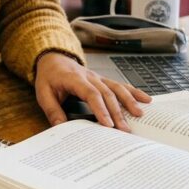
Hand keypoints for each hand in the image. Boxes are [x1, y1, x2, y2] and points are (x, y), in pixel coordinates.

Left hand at [34, 52, 150, 130]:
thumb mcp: (43, 93)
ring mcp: (99, 77)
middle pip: (107, 94)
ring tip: (139, 115)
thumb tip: (61, 127)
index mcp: (75, 79)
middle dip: (117, 112)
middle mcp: (90, 77)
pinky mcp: (104, 80)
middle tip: (125, 130)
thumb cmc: (49, 77)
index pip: (91, 94)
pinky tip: (146, 100)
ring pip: (117, 88)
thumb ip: (52, 110)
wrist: (53, 58)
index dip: (100, 109)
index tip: (108, 124)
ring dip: (129, 101)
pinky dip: (134, 92)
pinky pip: (120, 85)